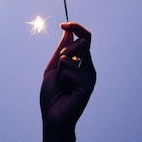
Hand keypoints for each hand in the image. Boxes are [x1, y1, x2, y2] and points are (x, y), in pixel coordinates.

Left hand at [39, 23, 95, 141]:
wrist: (52, 116)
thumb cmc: (52, 94)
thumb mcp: (54, 67)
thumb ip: (62, 50)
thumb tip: (68, 32)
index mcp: (81, 62)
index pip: (85, 38)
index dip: (76, 27)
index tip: (63, 25)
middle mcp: (88, 67)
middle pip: (83, 42)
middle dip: (66, 48)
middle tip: (59, 64)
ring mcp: (89, 76)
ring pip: (76, 54)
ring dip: (62, 64)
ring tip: (61, 81)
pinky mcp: (88, 85)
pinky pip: (71, 70)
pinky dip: (62, 77)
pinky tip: (65, 90)